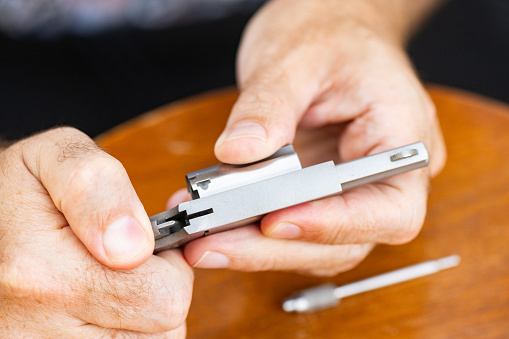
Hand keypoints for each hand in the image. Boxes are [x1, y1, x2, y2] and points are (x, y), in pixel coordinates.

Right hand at [0, 128, 192, 336]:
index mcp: (43, 271)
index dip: (171, 268)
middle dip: (159, 292)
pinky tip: (102, 305)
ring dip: (140, 317)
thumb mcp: (56, 158)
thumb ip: (100, 188)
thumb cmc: (18, 189)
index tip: (150, 247)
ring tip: (113, 283)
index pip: (165, 299)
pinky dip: (122, 330)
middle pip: (158, 331)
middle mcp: (35, 325)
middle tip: (131, 264)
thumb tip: (133, 245)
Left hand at [181, 0, 445, 275]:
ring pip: (314, 245)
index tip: (273, 220)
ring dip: (256, 247)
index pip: (389, 209)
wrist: (329, 27)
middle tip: (210, 244)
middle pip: (346, 242)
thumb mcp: (297, 57)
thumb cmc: (330, 33)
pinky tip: (212, 219)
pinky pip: (291, 225)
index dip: (333, 224)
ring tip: (201, 236)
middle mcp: (384, 175)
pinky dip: (251, 231)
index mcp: (403, 137)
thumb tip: (237, 154)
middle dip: (275, 248)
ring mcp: (352, 189)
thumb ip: (269, 107)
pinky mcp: (319, 193)